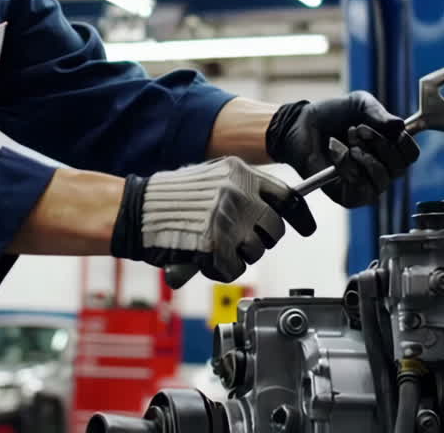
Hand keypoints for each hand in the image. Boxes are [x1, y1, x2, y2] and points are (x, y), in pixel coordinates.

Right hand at [110, 157, 314, 282]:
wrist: (136, 210)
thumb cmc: (169, 198)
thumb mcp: (210, 178)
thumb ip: (240, 190)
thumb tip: (271, 212)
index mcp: (240, 173)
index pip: (286, 195)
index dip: (298, 215)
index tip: (307, 228)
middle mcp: (238, 194)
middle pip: (274, 228)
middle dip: (261, 240)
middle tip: (239, 242)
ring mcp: (228, 220)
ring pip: (256, 251)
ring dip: (239, 256)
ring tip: (214, 249)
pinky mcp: (215, 246)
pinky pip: (234, 269)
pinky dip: (220, 271)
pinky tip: (203, 260)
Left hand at [266, 92, 419, 206]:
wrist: (302, 124)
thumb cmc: (332, 115)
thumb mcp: (359, 103)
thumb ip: (379, 112)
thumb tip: (400, 126)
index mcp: (388, 149)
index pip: (411, 156)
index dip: (406, 143)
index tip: (393, 130)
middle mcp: (380, 169)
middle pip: (399, 168)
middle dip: (380, 144)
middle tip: (357, 129)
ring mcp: (365, 185)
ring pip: (382, 180)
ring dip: (365, 156)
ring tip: (347, 141)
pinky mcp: (347, 196)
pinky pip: (361, 189)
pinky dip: (348, 166)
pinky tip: (336, 151)